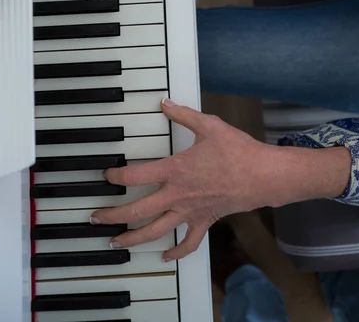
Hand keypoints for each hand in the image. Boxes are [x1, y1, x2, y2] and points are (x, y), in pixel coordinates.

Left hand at [90, 98, 279, 260]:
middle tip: (95, 218)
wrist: (263, 175)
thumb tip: (165, 102)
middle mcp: (177, 195)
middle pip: (137, 210)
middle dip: (112, 215)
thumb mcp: (209, 125)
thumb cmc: (237, 151)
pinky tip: (165, 255)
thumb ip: (183, 114)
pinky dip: (175, 252)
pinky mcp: (205, 221)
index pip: (135, 174)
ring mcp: (190, 212)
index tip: (107, 174)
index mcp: (174, 170)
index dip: (116, 175)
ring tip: (115, 242)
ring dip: (132, 238)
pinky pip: (188, 243)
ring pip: (155, 232)